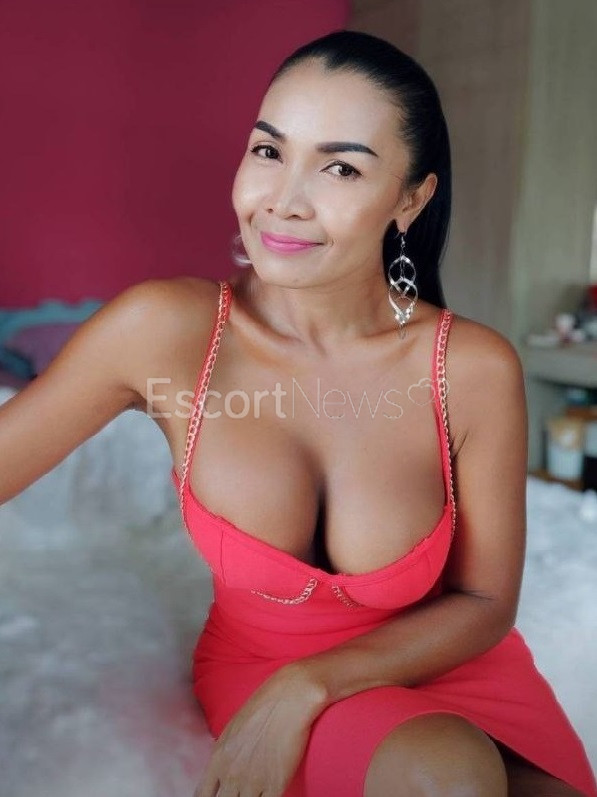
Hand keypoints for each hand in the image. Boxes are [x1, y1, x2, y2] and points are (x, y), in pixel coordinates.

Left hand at [193, 664, 326, 796]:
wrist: (290, 697)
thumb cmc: (264, 705)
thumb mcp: (234, 728)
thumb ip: (226, 754)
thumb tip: (224, 770)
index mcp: (218, 758)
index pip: (203, 795)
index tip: (220, 796)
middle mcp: (231, 773)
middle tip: (242, 793)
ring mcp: (253, 782)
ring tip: (258, 793)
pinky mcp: (276, 784)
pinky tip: (270, 794)